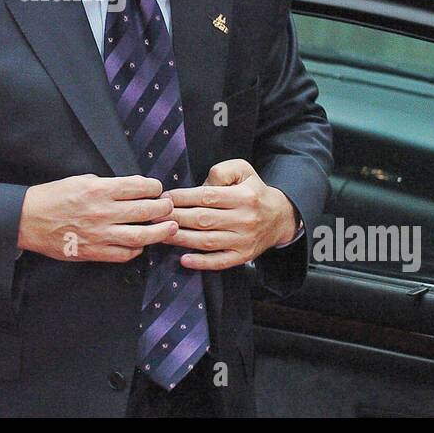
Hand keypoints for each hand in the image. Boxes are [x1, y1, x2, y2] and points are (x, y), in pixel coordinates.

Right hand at [18, 174, 176, 262]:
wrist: (29, 219)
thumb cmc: (53, 197)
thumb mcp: (80, 180)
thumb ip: (106, 185)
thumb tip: (132, 189)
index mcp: (99, 189)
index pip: (138, 187)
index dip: (154, 188)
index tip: (158, 189)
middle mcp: (102, 211)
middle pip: (145, 211)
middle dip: (163, 208)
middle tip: (169, 207)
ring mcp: (99, 234)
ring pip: (140, 236)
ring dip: (160, 232)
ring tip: (170, 228)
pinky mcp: (93, 252)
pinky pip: (123, 254)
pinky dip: (137, 250)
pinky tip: (141, 245)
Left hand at [163, 158, 297, 270]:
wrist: (279, 217)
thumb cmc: (253, 191)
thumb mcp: (243, 170)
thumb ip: (221, 171)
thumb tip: (200, 185)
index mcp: (244, 196)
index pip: (207, 197)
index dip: (182, 198)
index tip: (164, 198)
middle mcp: (245, 219)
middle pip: (203, 219)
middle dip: (175, 218)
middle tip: (154, 216)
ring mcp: (244, 240)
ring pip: (207, 241)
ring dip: (181, 239)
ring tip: (160, 235)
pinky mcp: (243, 256)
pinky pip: (220, 262)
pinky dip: (201, 262)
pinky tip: (184, 260)